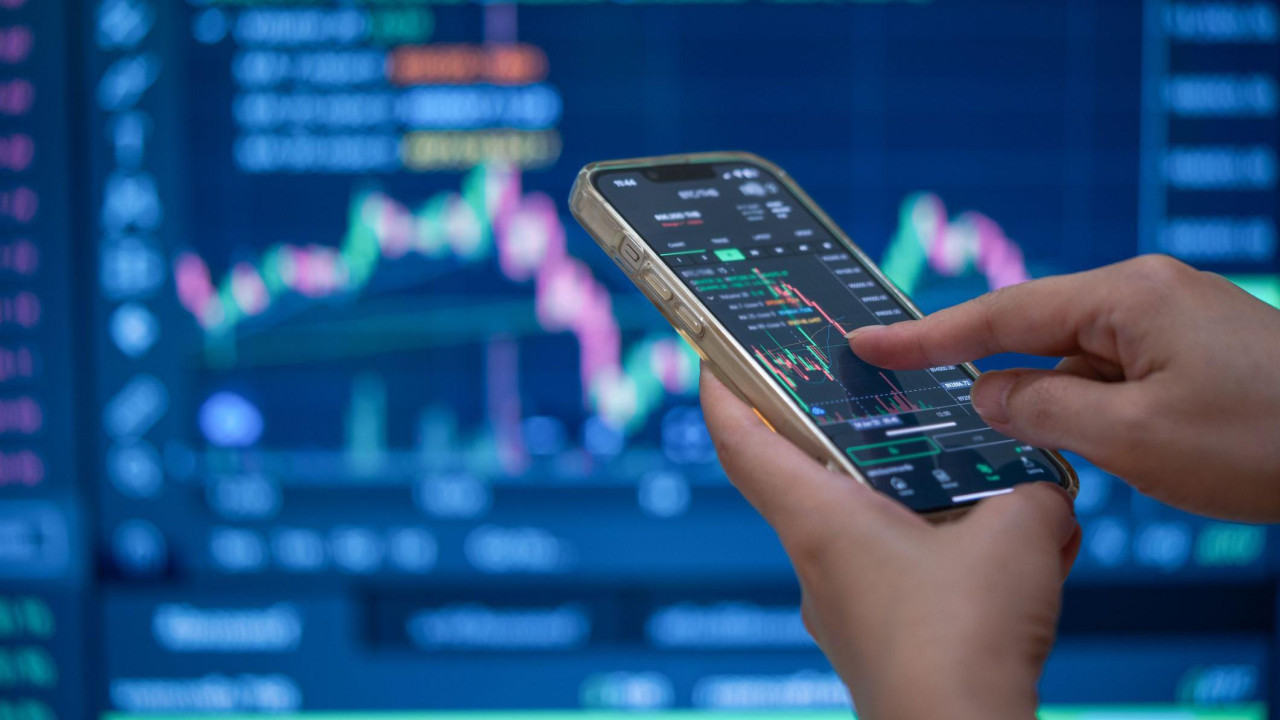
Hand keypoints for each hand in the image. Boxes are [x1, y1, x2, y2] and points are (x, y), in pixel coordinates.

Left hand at [700, 367, 1080, 719]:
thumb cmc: (966, 640)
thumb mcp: (1019, 536)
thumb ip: (1032, 491)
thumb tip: (1042, 492)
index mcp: (819, 519)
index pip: (740, 441)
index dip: (722, 389)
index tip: (715, 354)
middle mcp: (816, 561)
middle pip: (806, 477)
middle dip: (843, 435)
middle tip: (877, 397)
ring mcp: (842, 608)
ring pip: (862, 530)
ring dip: (910, 503)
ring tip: (981, 489)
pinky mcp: (876, 642)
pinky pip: (898, 578)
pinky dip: (939, 557)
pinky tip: (1003, 562)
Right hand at [850, 255, 1279, 521]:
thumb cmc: (1263, 442)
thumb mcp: (1133, 438)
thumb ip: (1042, 410)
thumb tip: (988, 393)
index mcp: (1125, 298)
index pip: (999, 315)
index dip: (926, 335)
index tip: (866, 341)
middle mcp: (1146, 293)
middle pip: (1039, 334)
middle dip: (1002, 380)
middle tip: (954, 413)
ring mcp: (1175, 318)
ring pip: (1081, 361)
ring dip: (1064, 407)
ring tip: (1084, 451)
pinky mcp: (1197, 347)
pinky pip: (1119, 372)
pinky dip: (1100, 409)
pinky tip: (1122, 448)